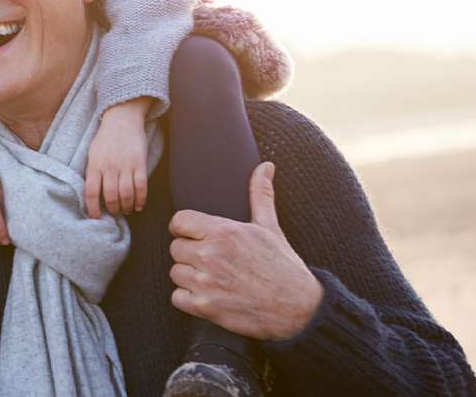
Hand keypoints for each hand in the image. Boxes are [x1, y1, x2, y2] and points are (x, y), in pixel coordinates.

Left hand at [84, 97, 150, 218]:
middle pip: (110, 196)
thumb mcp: (92, 153)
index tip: (96, 218)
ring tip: (126, 210)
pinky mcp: (140, 163)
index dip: (93, 208)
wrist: (122, 119)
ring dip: (126, 206)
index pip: (90, 192)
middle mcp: (109, 166)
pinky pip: (141, 186)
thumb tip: (92, 194)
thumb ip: (92, 172)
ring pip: (126, 194)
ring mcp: (125, 165)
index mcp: (94, 164)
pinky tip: (138, 206)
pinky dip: (140, 199)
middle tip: (115, 213)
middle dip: (113, 209)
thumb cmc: (105, 138)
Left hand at [168, 162, 323, 339]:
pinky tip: (209, 295)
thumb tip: (265, 166)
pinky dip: (188, 299)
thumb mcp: (271, 227)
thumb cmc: (283, 266)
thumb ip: (260, 195)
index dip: (186, 229)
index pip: (179, 221)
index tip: (198, 237)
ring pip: (175, 273)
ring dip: (189, 276)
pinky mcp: (205, 307)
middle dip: (190, 253)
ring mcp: (206, 282)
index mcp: (223, 232)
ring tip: (213, 278)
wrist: (299, 309)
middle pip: (175, 248)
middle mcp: (211, 255)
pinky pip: (177, 297)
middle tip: (212, 260)